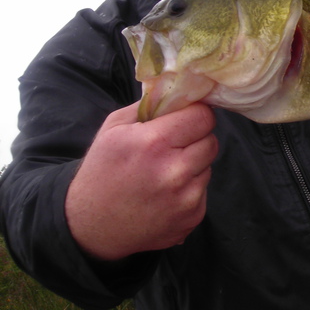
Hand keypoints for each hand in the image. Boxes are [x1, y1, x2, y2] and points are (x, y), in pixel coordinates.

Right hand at [65, 102, 217, 260]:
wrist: (90, 227)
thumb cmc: (102, 171)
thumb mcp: (114, 129)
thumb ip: (150, 105)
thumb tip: (182, 89)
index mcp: (154, 142)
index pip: (203, 116)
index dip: (195, 115)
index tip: (185, 118)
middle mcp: (174, 171)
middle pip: (211, 140)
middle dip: (195, 138)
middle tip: (173, 145)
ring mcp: (186, 197)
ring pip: (209, 165)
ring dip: (193, 164)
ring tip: (164, 171)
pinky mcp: (192, 216)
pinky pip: (204, 190)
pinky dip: (190, 188)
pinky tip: (165, 193)